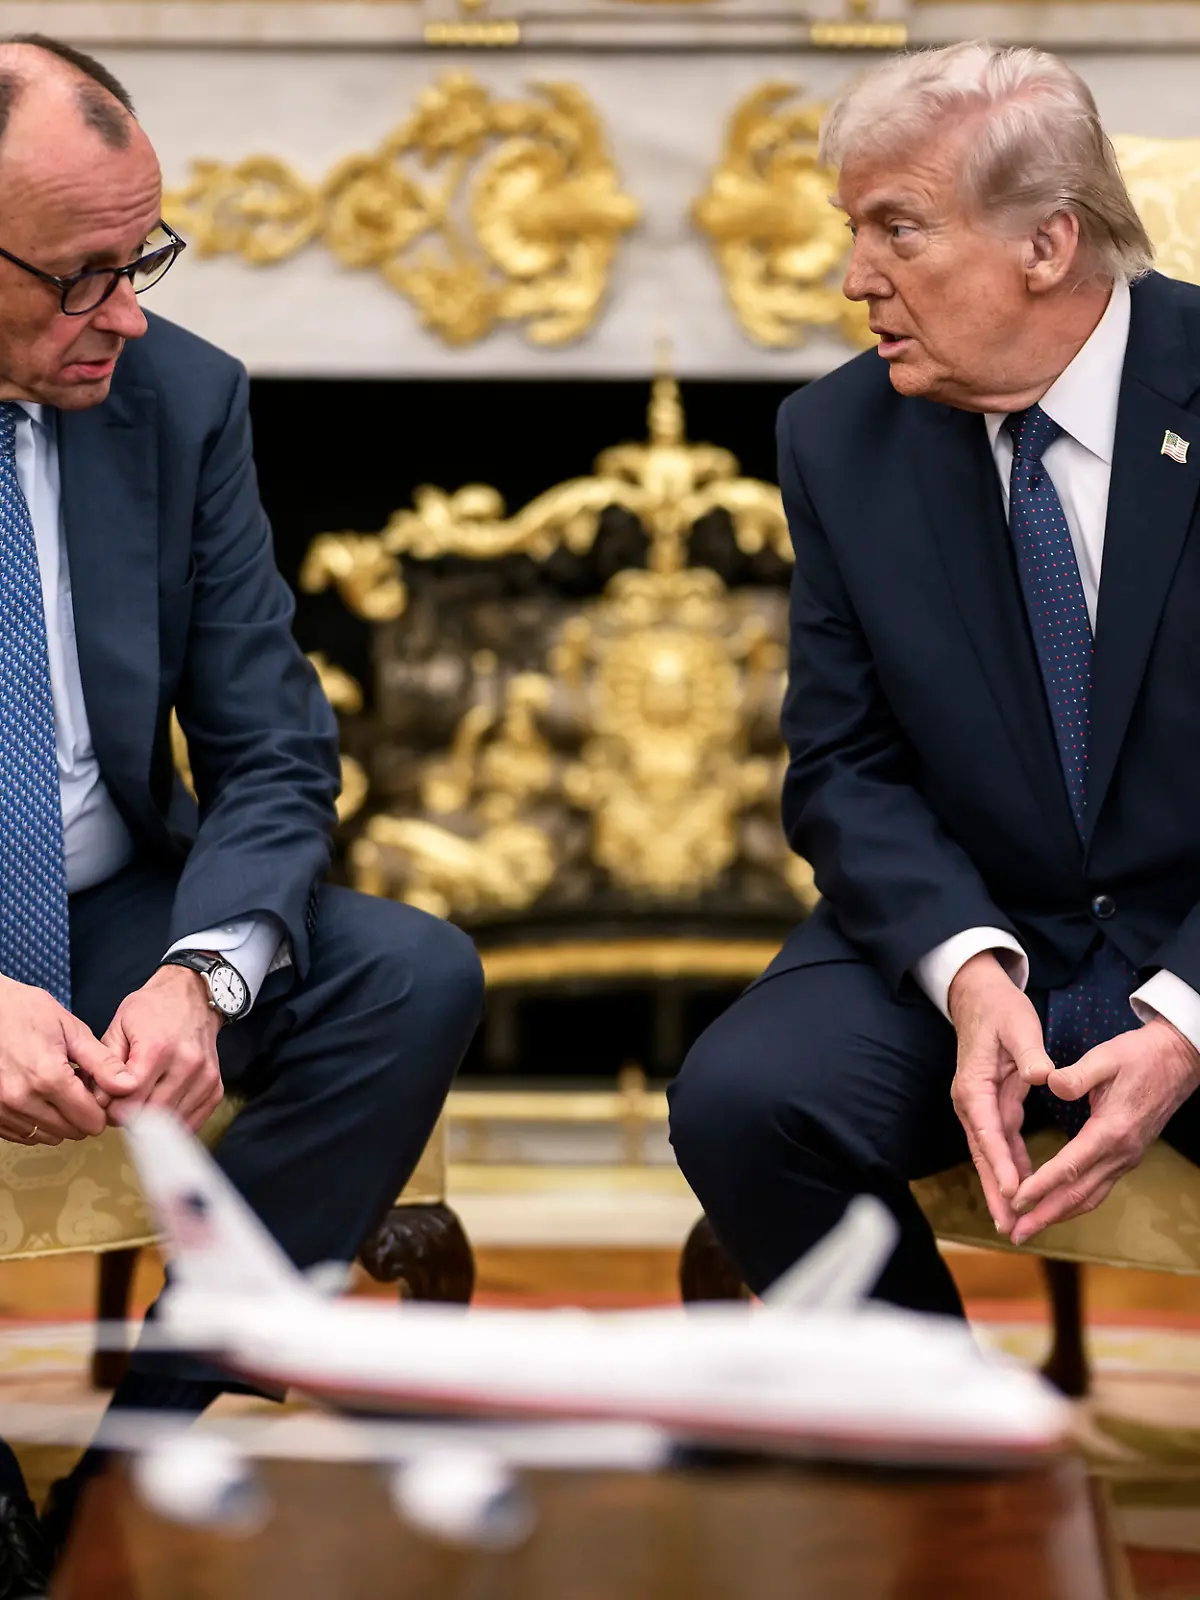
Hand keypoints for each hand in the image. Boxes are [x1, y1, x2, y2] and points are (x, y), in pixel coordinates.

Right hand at [0, 976, 125, 1143]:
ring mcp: (3, 1109)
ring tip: (56, 1089)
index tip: (99, 1093)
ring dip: (58, 1120)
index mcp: (48, 1077)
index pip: (90, 1121)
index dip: (101, 1108)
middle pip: (71, 1131)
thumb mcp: (71, 1030)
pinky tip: (38, 1097)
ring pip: (47, 1136)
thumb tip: (128, 1085)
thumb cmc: (26, 1012)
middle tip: (78, 1088)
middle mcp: (22, 1099)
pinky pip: (23, 1134)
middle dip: (82, 1114)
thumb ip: (102, 1062)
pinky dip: (36, 1121)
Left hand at [97, 965, 223, 1131]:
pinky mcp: (216, 1087)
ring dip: (152, 1124)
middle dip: (130, 1118)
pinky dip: (174, 1124)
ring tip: (142, 1105)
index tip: (109, 1101)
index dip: (114, 1105)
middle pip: (152, 1112)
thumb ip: (106, 1064)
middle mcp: (187, 1063)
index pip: (131, 1096)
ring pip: (172, 1122)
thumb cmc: (153, 1009)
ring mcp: (205, 1077)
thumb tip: (99, 1100)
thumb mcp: (119, 1026)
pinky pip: (193, 1122)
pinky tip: (162, 1111)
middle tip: (121, 1108)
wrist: (193, 997)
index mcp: (158, 1047)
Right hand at [948, 952, 1055, 1234]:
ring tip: (1014, 1221)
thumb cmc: (999, 1009)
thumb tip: (1043, 1076)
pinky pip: (1001, 1143)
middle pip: (983, 1153)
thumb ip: (1030, 1053)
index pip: (989, 1131)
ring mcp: (979, 1106)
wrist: (978, 996)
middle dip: (995, 1191)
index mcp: (974, 1086)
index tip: (1012, 1192)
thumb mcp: (1018, 1026)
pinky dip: (1010, 1167)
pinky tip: (1022, 1189)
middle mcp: (970, 1102)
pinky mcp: (990, 1106)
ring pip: (991, 1153)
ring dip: (1002, 1187)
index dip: (1001, 1163)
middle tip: (1008, 1225)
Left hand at [1008, 1016, 1199, 1244]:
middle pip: (1078, 1194)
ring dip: (1057, 1215)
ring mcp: (1126, 1158)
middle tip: (1014, 1233)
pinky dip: (1074, 1203)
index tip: (1016, 1201)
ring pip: (1089, 1197)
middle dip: (1044, 1216)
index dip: (1041, 1186)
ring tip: (1028, 1228)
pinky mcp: (1126, 1157)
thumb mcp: (1106, 1057)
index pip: (1070, 1166)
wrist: (1178, 1062)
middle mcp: (1120, 1153)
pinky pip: (1098, 1189)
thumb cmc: (1140, 1056)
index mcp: (1112, 1130)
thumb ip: (1076, 1075)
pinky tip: (1056, 1207)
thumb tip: (1050, 1084)